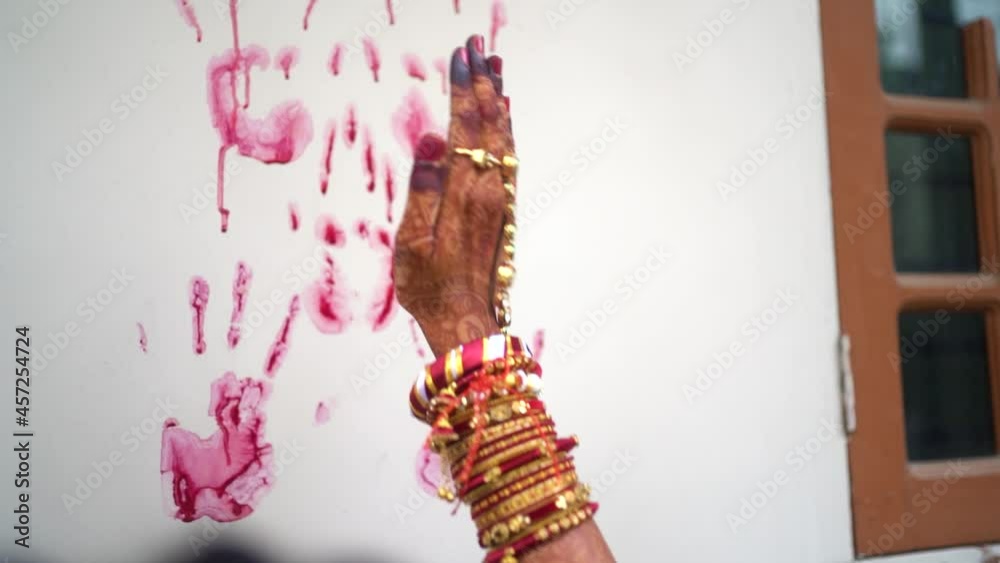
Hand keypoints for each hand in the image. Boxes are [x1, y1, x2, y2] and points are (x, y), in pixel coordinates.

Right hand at [393, 34, 512, 355]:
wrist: (464, 319)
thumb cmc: (429, 285)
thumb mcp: (412, 242)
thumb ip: (422, 188)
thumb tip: (431, 140)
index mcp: (463, 192)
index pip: (465, 127)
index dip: (462, 89)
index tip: (459, 56)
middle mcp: (488, 189)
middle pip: (490, 124)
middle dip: (483, 82)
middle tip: (479, 46)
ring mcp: (500, 199)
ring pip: (504, 138)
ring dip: (499, 100)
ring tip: (494, 69)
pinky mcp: (503, 210)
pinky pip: (509, 158)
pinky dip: (506, 130)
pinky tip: (503, 119)